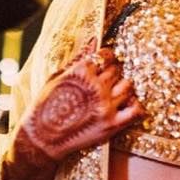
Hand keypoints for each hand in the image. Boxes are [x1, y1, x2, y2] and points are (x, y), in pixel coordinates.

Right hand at [20, 39, 143, 163]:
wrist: (43, 138)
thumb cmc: (46, 105)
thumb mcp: (58, 77)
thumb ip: (78, 59)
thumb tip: (93, 41)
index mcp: (82, 71)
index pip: (105, 56)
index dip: (104, 59)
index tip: (102, 63)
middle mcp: (96, 85)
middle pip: (116, 70)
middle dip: (111, 72)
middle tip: (104, 81)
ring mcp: (106, 105)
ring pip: (128, 86)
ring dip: (122, 87)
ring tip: (113, 93)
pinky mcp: (112, 124)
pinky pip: (135, 110)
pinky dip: (136, 106)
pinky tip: (128, 105)